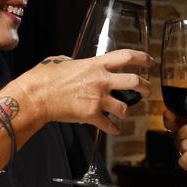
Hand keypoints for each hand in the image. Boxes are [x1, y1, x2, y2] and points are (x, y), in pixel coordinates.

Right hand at [16, 49, 151, 133]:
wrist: (35, 96)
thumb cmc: (44, 78)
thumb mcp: (60, 60)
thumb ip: (73, 61)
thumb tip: (73, 61)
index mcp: (95, 64)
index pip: (127, 56)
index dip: (143, 58)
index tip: (150, 61)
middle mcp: (101, 80)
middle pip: (135, 81)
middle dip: (145, 87)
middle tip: (147, 90)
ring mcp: (97, 98)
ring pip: (125, 107)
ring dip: (128, 111)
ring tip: (126, 112)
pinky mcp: (91, 115)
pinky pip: (109, 125)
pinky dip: (114, 129)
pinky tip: (115, 130)